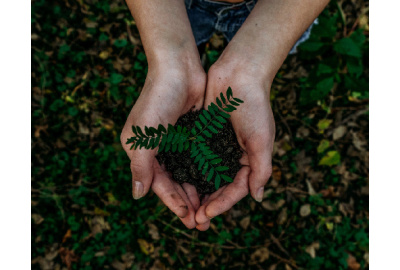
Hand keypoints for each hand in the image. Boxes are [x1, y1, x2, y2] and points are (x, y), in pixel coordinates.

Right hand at [120, 62, 205, 228]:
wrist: (178, 68)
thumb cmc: (157, 99)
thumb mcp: (144, 136)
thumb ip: (141, 166)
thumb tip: (137, 196)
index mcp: (141, 151)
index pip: (158, 184)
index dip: (173, 202)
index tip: (188, 219)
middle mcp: (157, 149)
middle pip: (174, 182)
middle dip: (187, 202)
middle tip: (202, 222)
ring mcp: (175, 142)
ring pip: (187, 174)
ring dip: (197, 191)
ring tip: (210, 210)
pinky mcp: (191, 134)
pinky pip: (198, 159)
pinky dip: (205, 173)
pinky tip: (215, 186)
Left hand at [195, 57, 274, 230]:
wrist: (239, 74)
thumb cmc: (254, 106)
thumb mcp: (262, 139)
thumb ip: (261, 169)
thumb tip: (257, 198)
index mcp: (249, 160)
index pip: (235, 189)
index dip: (222, 204)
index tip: (206, 215)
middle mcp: (232, 156)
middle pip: (218, 187)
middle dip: (207, 204)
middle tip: (193, 221)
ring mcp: (216, 146)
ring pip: (204, 175)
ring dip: (195, 192)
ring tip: (183, 208)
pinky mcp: (203, 135)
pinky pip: (194, 157)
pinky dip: (187, 170)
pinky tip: (176, 182)